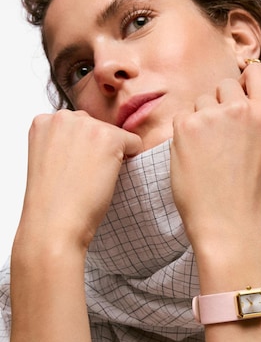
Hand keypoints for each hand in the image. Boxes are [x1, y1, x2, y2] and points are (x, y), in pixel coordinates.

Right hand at [15, 109, 142, 251]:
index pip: (79, 126)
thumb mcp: (50, 161)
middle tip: (82, 178)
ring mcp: (86, 125)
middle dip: (98, 150)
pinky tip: (107, 177)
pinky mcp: (108, 137)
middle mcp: (63, 117)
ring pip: (116, 135)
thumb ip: (66, 142)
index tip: (72, 171)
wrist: (55, 224)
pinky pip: (135, 142)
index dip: (82, 151)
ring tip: (91, 179)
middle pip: (98, 126)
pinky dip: (130, 160)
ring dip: (112, 156)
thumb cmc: (53, 202)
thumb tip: (92, 140)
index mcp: (43, 121)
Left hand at [170, 63, 260, 246]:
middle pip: (224, 84)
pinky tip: (193, 155)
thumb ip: (251, 117)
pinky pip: (181, 115)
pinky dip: (184, 132)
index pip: (257, 71)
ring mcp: (212, 116)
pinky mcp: (186, 126)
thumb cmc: (244, 189)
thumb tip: (231, 94)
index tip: (238, 92)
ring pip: (201, 100)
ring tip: (207, 152)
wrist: (226, 220)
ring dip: (201, 118)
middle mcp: (241, 108)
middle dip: (220, 103)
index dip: (245, 79)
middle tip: (220, 136)